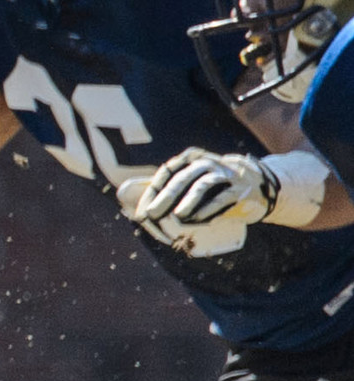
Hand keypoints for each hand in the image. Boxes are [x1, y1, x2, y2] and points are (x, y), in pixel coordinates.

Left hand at [129, 149, 270, 256]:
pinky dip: (209, 209)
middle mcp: (206, 163)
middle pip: (181, 178)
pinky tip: (198, 220)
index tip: (141, 213)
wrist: (259, 185)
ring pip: (202, 185)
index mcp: (189, 160)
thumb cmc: (213, 184)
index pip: (165, 173)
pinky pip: (223, 197)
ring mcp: (225, 175)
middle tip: (151, 216)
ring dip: (187, 202)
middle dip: (164, 198)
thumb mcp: (187, 180)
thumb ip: (158, 186)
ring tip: (176, 217)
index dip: (151, 193)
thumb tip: (121, 194)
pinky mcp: (240, 189)